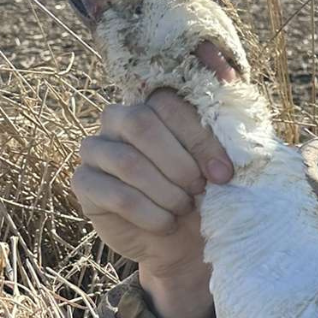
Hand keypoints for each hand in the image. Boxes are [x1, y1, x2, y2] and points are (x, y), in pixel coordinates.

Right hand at [70, 42, 234, 317]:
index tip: (225, 175)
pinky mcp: (85, 184)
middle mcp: (119, 120)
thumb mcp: (231, 163)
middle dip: (179, 164)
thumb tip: (227, 72)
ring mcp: (96, 150)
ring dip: (165, 191)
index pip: (169, 104)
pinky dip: (148, 212)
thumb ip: (232, 121)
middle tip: (201, 193)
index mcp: (156, 106)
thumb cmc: (212, 196)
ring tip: (184, 209)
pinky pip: (112, 192)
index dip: (199, 139)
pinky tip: (165, 224)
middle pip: (140, 123)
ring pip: (126, 160)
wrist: (189, 244)